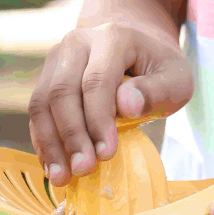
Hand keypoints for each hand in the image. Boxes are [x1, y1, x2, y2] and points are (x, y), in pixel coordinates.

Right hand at [28, 23, 192, 185]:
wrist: (140, 49)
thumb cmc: (160, 69)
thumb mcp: (176, 79)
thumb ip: (157, 91)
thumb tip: (126, 105)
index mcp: (113, 37)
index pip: (96, 81)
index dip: (98, 120)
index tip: (106, 153)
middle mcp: (78, 42)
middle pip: (62, 91)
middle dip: (72, 135)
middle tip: (84, 170)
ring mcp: (58, 58)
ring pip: (41, 102)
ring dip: (51, 143)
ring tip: (63, 176)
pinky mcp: (47, 77)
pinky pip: (37, 112)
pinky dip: (43, 141)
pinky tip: (55, 167)